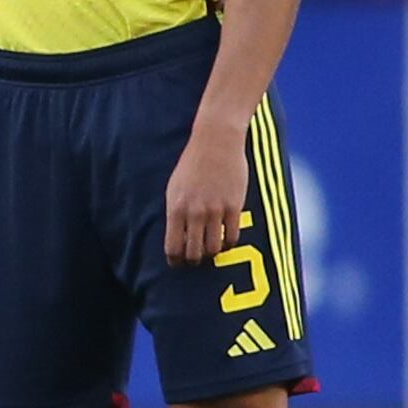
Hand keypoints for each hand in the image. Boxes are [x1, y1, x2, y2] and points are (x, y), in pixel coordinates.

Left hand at [162, 118, 255, 264]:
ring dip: (212, 254)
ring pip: (214, 248)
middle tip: (195, 262)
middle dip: (193, 261)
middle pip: (193, 252)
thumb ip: (176, 212)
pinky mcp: (234, 206)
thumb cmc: (192, 165)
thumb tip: (178, 236)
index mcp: (175, 208)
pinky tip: (225, 241)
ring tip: (211, 251)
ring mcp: (215, 210)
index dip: (175, 260)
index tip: (177, 264)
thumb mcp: (174, 188)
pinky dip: (228, 243)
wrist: (215, 143)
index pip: (173, 246)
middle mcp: (194, 212)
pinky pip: (232, 236)